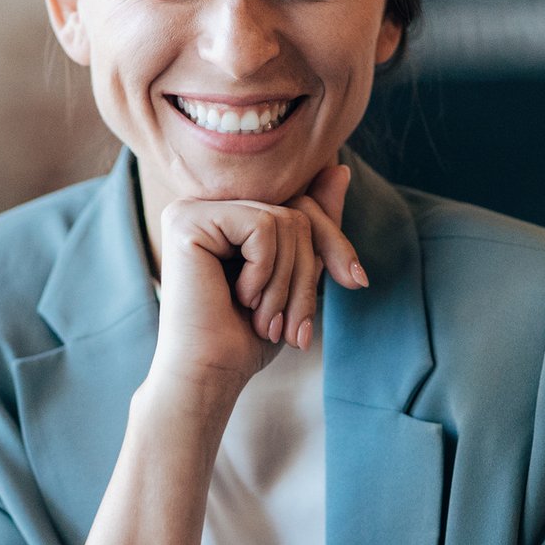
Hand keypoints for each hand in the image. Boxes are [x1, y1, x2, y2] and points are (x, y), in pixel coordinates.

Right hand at [148, 163, 366, 399]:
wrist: (209, 374)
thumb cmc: (246, 337)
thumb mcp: (296, 278)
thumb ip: (313, 228)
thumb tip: (340, 169)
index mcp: (230, 216)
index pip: (301, 205)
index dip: (333, 243)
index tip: (357, 281)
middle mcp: (208, 205)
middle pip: (296, 212)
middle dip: (307, 274)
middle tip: (292, 327)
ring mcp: (194, 208)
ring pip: (283, 220)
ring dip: (286, 282)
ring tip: (264, 320)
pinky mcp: (187, 219)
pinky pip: (261, 226)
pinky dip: (264, 272)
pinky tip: (239, 298)